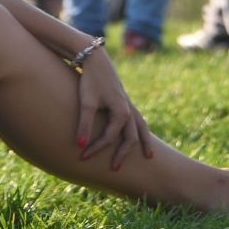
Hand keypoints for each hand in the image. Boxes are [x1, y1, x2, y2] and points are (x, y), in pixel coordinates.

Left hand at [74, 48, 152, 169]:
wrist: (95, 59)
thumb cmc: (90, 80)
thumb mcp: (86, 103)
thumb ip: (85, 126)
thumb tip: (80, 147)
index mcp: (121, 113)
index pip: (110, 139)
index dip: (96, 149)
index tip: (82, 157)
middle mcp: (128, 110)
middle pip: (131, 138)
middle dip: (124, 154)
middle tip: (115, 169)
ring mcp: (128, 105)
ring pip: (141, 128)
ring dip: (144, 142)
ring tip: (149, 156)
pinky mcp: (124, 101)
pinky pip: (137, 120)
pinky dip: (140, 130)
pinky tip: (139, 134)